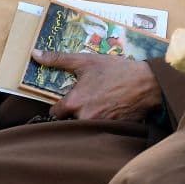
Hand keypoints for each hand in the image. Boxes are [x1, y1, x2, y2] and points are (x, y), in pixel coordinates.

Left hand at [32, 49, 162, 120]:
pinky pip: (102, 129)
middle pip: (71, 120)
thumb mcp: (88, 61)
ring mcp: (99, 125)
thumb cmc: (118, 70)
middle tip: (92, 99)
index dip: (63, 105)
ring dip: (92, 116)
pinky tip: (114, 109)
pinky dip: (106, 121)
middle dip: (78, 111)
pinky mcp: (113, 129)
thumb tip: (35, 54)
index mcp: (74, 102)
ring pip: (86, 125)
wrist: (149, 82)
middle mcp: (84, 117)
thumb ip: (59, 59)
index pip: (55, 112)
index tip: (73, 98)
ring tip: (104, 103)